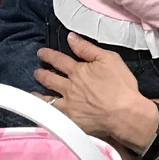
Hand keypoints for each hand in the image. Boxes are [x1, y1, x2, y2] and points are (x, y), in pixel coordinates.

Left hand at [33, 33, 158, 154]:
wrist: (125, 113)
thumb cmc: (120, 85)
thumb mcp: (108, 59)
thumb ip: (87, 48)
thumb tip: (71, 38)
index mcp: (78, 71)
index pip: (58, 60)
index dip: (48, 55)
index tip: (41, 53)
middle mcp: (69, 88)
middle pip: (50, 79)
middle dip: (41, 73)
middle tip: (36, 71)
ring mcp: (68, 106)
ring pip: (47, 98)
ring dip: (38, 94)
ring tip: (33, 92)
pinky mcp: (71, 121)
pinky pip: (53, 116)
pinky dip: (45, 113)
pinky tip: (44, 112)